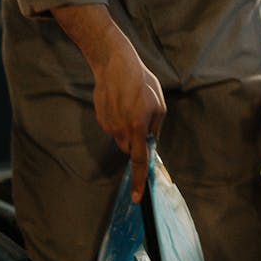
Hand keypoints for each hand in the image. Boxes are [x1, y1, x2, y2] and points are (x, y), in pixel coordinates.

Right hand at [92, 42, 165, 202]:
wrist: (114, 63)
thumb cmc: (141, 81)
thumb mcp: (159, 104)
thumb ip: (155, 127)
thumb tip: (151, 142)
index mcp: (138, 127)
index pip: (139, 160)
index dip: (138, 180)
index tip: (136, 197)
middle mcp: (121, 130)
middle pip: (130, 149)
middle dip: (136, 141)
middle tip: (141, 118)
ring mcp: (108, 125)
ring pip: (121, 138)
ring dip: (127, 128)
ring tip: (129, 104)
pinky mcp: (101, 119)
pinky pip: (112, 127)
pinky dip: (118, 119)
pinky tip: (119, 102)